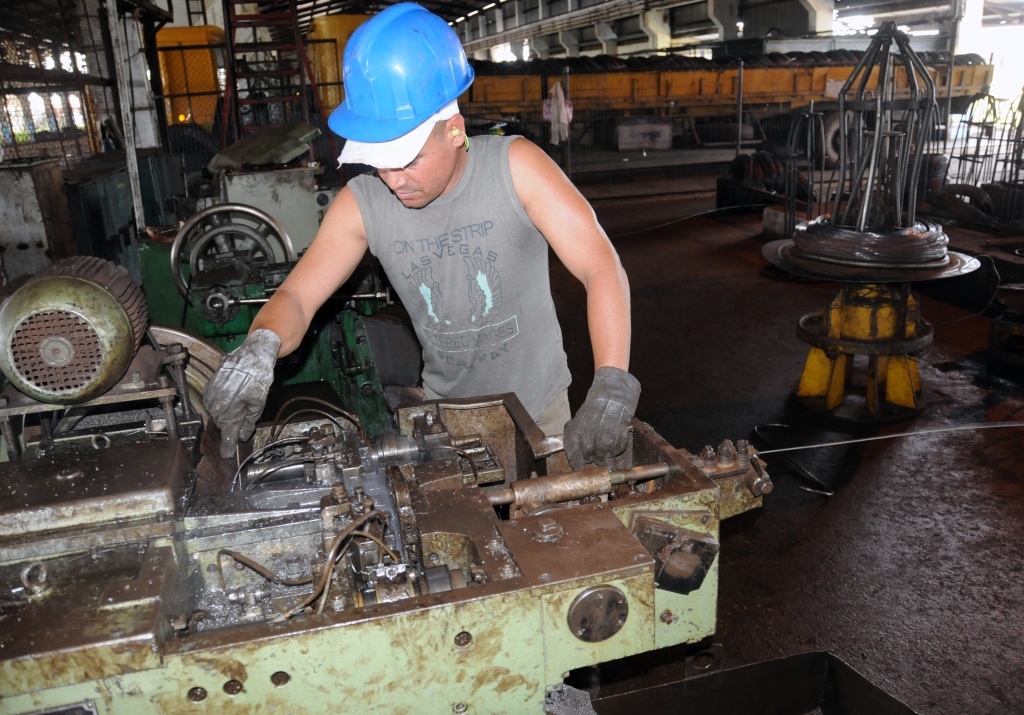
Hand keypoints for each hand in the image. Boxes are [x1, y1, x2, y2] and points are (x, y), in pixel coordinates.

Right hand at [202, 329, 280, 458]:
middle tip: (244, 414)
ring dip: (227, 411)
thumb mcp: (258, 403)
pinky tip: (232, 393)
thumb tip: (243, 434)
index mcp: (230, 414)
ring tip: (240, 398)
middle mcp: (217, 408)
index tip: (227, 455)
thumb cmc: (257, 378)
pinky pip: (213, 401)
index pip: (228, 436)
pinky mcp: (208, 387)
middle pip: (224, 424)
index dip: (228, 447)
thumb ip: (249, 421)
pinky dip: (222, 402)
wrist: (250, 355)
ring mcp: (210, 397)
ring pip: (218, 413)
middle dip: (232, 423)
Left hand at [563, 367, 640, 470]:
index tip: (581, 469)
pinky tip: (611, 443)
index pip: (574, 454)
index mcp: (576, 429)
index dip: (577, 464)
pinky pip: (615, 451)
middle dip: (591, 458)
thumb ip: (573, 441)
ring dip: (602, 456)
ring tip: (602, 450)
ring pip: (602, 456)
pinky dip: (614, 451)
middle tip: (593, 455)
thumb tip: (574, 461)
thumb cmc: (592, 412)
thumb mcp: (577, 422)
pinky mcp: (618, 436)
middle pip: (589, 457)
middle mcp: (589, 433)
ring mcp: (605, 435)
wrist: (611, 397)